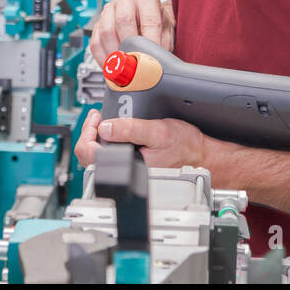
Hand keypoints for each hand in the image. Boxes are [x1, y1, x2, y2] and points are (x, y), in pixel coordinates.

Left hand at [74, 107, 212, 168]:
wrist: (201, 157)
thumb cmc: (185, 148)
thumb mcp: (158, 132)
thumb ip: (130, 129)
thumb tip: (105, 127)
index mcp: (127, 167)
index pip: (89, 153)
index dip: (88, 131)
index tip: (95, 117)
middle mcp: (124, 173)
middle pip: (89, 156)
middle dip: (90, 132)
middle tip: (98, 117)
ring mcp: (126, 171)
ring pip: (98, 157)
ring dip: (98, 137)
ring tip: (105, 122)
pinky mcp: (130, 167)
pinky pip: (109, 158)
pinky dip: (107, 143)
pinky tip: (115, 132)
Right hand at [88, 0, 173, 66]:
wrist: (148, 19)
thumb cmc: (158, 25)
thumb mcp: (167, 32)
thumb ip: (162, 45)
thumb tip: (155, 62)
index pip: (149, 20)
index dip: (150, 42)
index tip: (151, 58)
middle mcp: (126, 0)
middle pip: (123, 21)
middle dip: (129, 46)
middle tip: (134, 64)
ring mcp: (109, 10)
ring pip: (106, 32)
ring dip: (114, 54)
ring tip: (123, 68)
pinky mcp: (98, 24)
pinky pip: (95, 42)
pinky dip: (103, 58)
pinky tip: (112, 67)